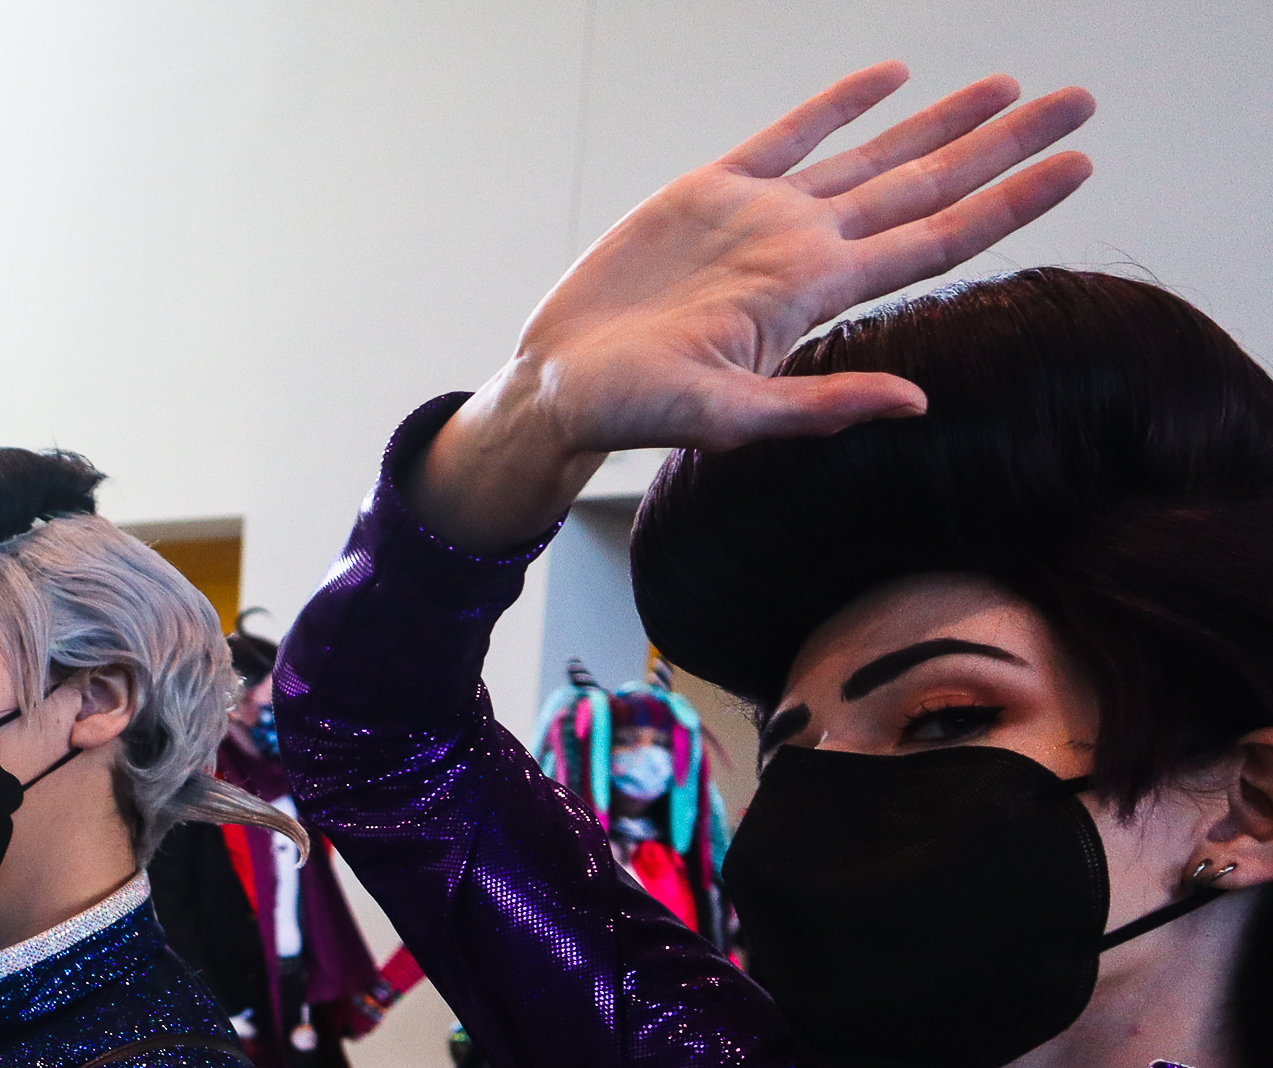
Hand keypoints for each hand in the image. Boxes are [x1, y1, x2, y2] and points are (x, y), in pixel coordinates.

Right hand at [418, 63, 1094, 549]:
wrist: (558, 386)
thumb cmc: (633, 412)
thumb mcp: (725, 420)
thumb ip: (818, 407)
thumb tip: (919, 402)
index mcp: (815, 294)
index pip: (937, 238)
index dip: (1010, 201)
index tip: (1078, 167)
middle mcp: (803, 248)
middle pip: (925, 185)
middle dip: (1005, 145)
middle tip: (1079, 103)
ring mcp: (761, 217)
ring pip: (872, 155)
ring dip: (941, 122)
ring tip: (1007, 86)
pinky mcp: (710, 192)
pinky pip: (790, 135)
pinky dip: (840, 104)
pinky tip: (892, 77)